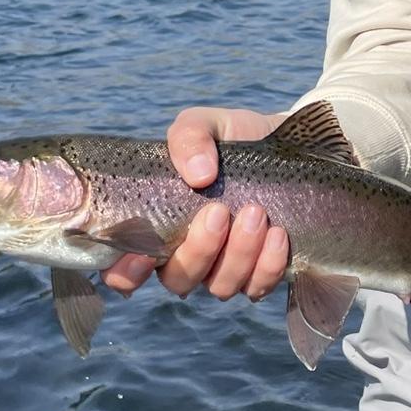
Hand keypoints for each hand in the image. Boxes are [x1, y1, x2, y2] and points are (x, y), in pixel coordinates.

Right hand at [101, 107, 290, 302]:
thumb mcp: (205, 124)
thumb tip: (198, 175)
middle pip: (178, 279)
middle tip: (219, 211)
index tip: (143, 254)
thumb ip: (187, 138)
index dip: (126, 273)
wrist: (286, 145)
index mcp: (158, 227)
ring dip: (238, 253)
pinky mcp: (261, 273)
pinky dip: (268, 263)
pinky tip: (278, 233)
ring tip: (255, 212)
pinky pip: (259, 286)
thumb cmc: (232, 139)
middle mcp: (186, 255)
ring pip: (220, 286)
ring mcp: (224, 269)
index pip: (124, 270)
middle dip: (198, 250)